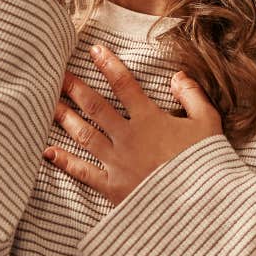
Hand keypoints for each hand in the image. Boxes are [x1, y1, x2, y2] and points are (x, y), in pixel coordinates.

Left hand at [44, 45, 222, 204]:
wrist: (199, 206)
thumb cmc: (205, 164)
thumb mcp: (208, 123)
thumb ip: (193, 95)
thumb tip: (177, 75)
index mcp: (150, 119)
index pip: (125, 85)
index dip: (109, 65)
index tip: (94, 50)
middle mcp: (128, 137)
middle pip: (96, 107)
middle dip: (76, 88)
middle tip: (57, 75)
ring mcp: (118, 162)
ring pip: (85, 135)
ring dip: (65, 118)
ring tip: (49, 104)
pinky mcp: (112, 188)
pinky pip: (83, 172)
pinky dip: (64, 162)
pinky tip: (47, 152)